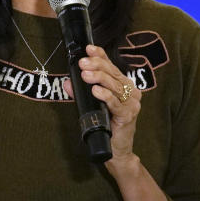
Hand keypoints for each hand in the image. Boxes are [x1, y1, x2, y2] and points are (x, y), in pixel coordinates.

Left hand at [78, 44, 139, 160]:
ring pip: (114, 86)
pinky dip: (105, 96)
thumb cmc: (106, 127)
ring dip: (98, 78)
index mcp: (123, 85)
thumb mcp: (92, 106)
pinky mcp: (128, 115)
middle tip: (83, 63)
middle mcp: (131, 92)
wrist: (116, 151)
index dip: (101, 56)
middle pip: (113, 73)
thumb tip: (68, 82)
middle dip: (96, 65)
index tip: (89, 49)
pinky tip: (96, 91)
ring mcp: (131, 103)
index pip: (112, 66)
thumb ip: (81, 93)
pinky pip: (115, 103)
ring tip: (86, 74)